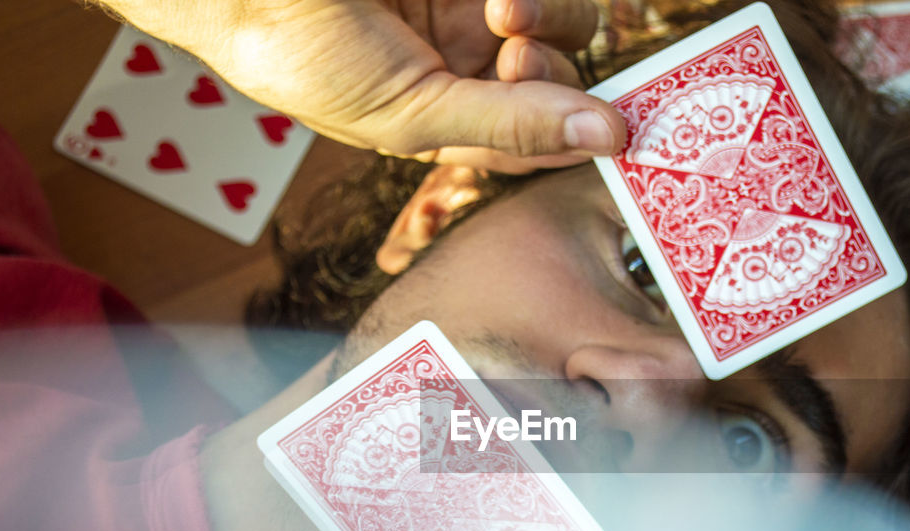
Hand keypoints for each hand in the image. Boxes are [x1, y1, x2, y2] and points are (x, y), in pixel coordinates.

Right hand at [97, 0, 625, 171]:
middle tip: (515, 55)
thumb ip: (512, 127)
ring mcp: (473, 1)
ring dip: (554, 13)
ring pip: (566, 10)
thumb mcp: (411, 115)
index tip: (606, 122)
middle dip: (556, 65)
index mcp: (454, 114)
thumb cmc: (302, 55)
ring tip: (504, 7)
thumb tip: (608, 138)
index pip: (544, 134)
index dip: (579, 130)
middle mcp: (472, 57)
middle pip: (566, 66)